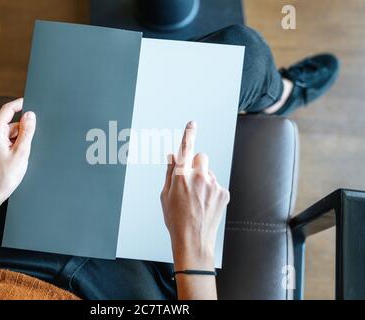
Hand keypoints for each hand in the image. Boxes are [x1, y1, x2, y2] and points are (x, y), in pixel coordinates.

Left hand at [0, 98, 35, 214]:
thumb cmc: (4, 176)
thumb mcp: (22, 152)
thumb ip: (27, 131)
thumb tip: (30, 115)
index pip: (8, 109)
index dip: (20, 104)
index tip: (30, 103)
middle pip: (10, 123)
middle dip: (22, 131)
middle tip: (26, 147)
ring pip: (8, 132)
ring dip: (17, 140)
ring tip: (19, 157)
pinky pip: (4, 139)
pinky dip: (12, 145)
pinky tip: (14, 158)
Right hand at [160, 121, 229, 269]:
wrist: (193, 240)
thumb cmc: (175, 219)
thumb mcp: (165, 196)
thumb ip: (169, 173)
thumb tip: (172, 156)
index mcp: (180, 176)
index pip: (185, 149)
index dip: (188, 134)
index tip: (192, 123)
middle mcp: (198, 177)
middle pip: (202, 157)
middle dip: (197, 164)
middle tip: (192, 180)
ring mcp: (213, 185)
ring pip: (209, 172)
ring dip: (204, 180)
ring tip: (198, 199)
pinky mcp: (223, 193)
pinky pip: (217, 184)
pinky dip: (212, 191)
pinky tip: (206, 205)